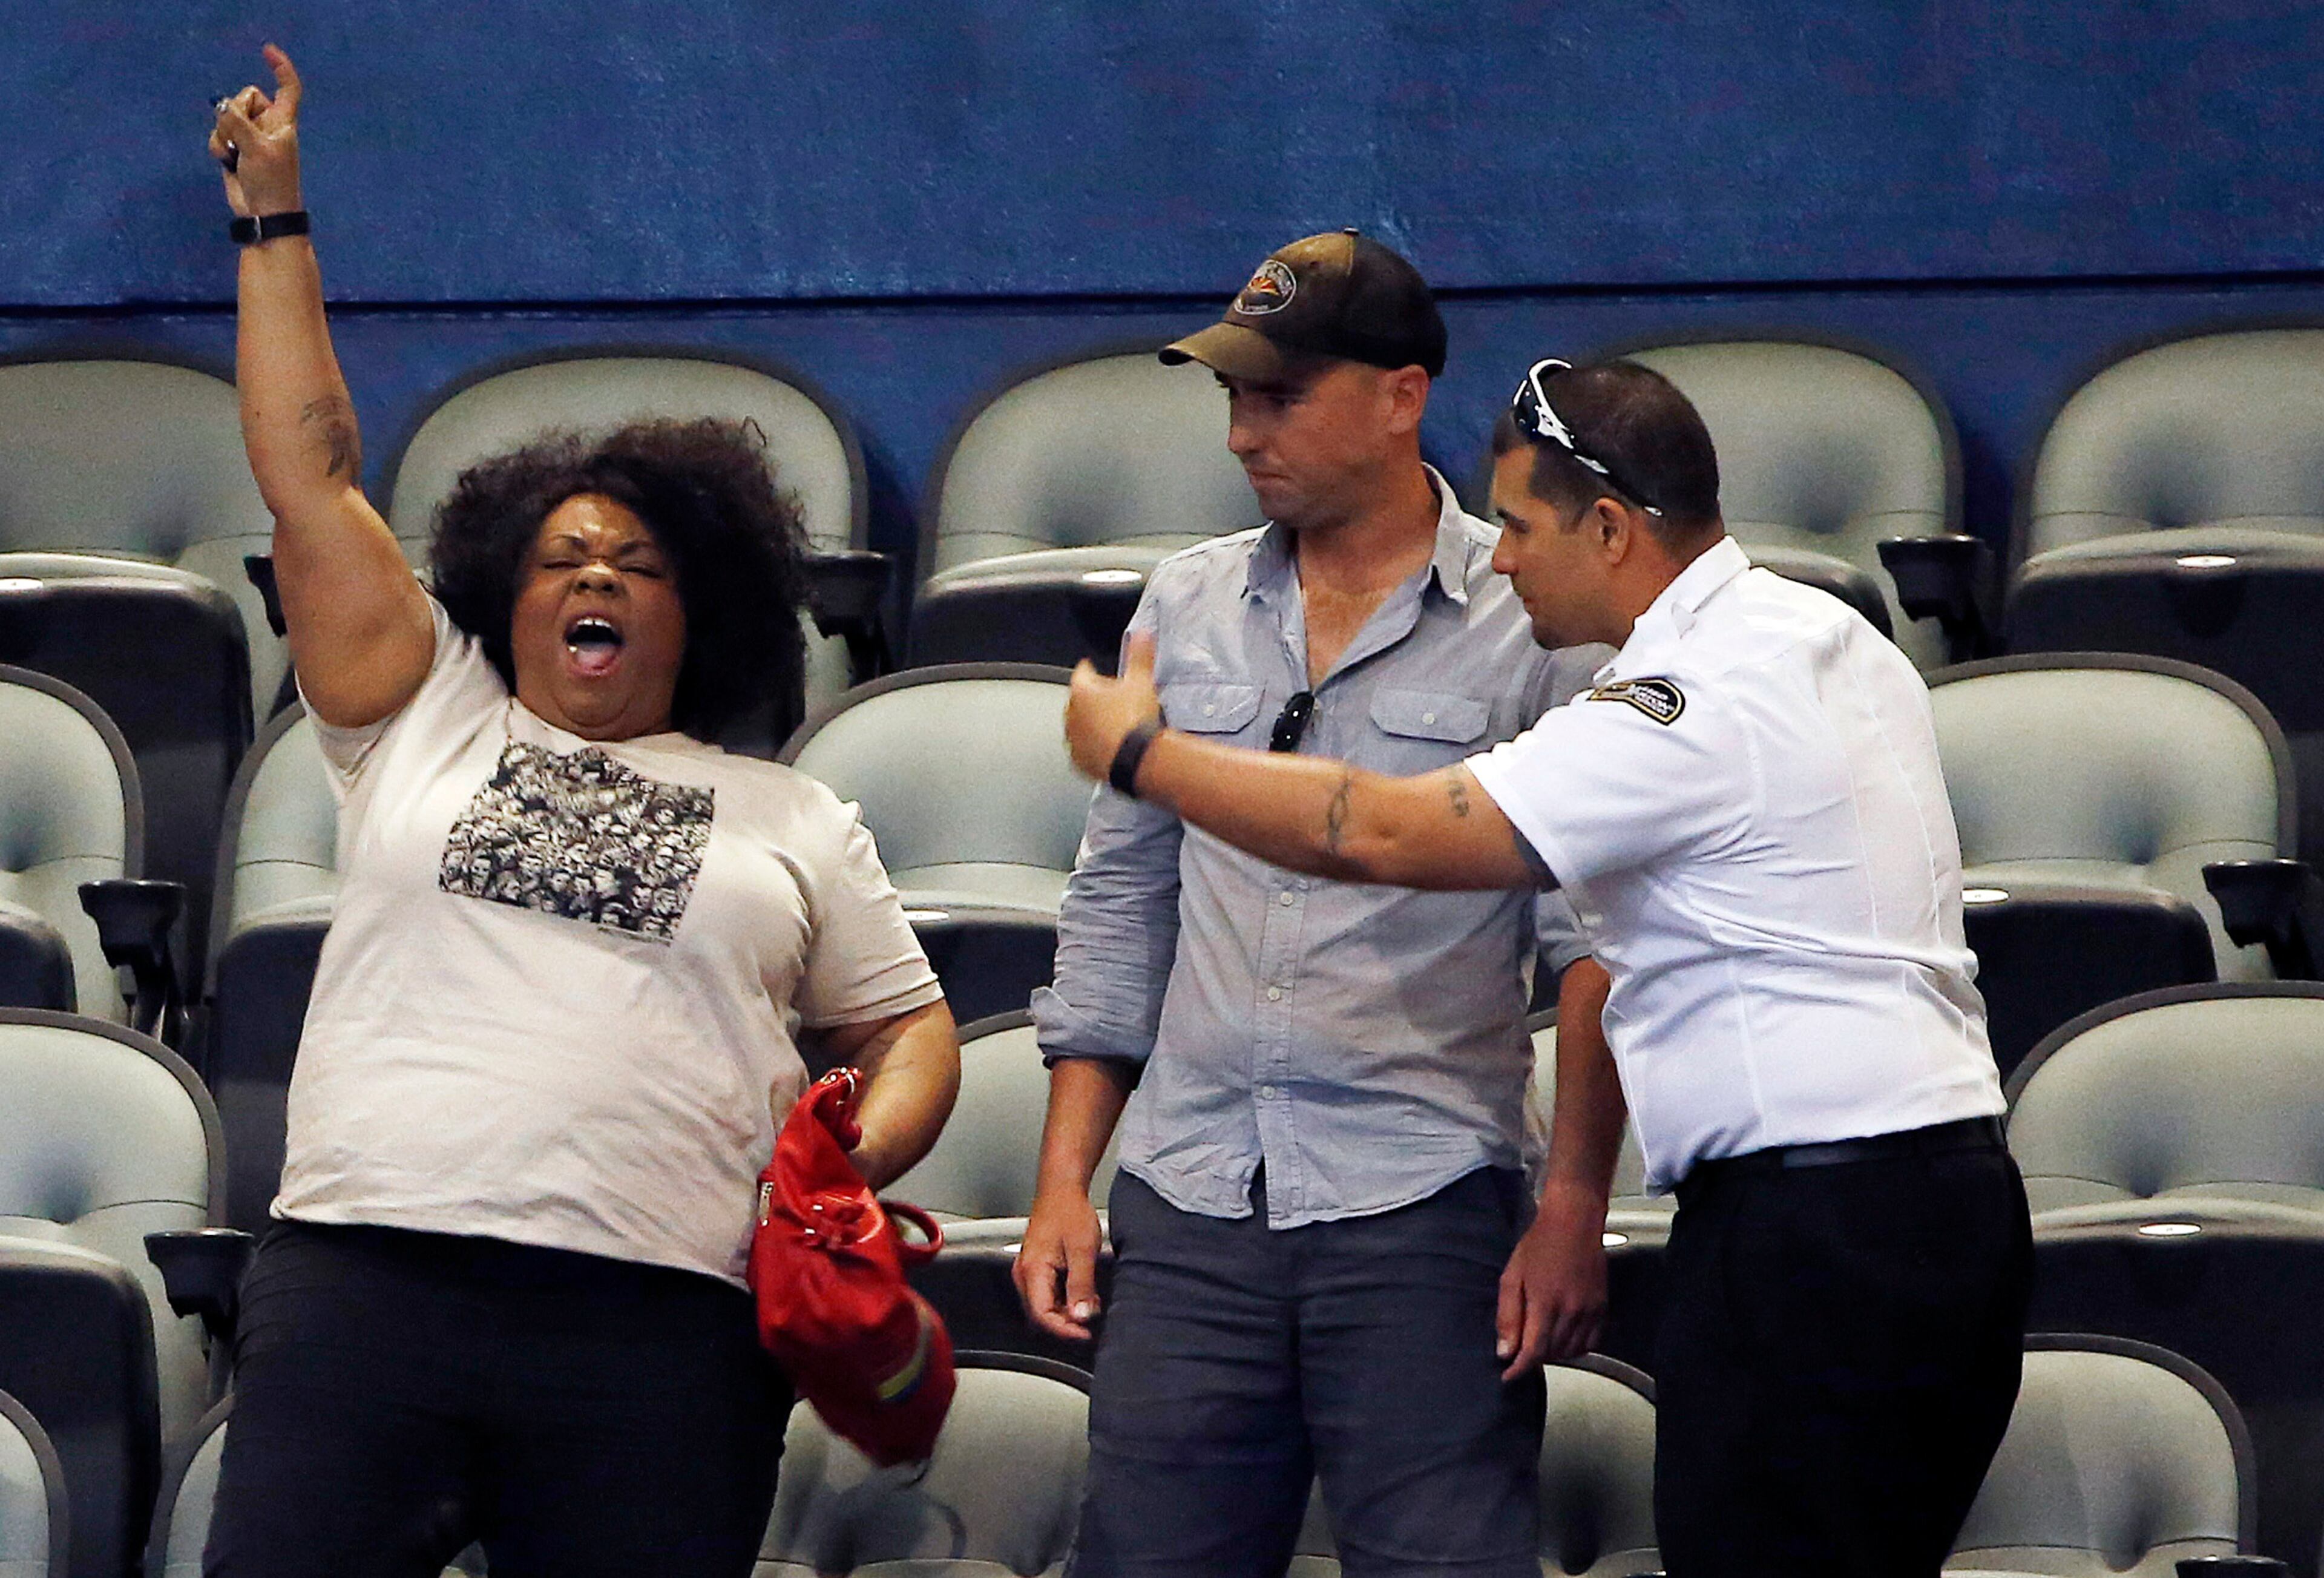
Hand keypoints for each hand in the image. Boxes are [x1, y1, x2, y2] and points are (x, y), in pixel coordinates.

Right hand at [210, 44, 303, 217]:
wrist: (263, 213)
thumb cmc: (271, 182)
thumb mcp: (256, 148)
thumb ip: (237, 122)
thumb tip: (220, 104)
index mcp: (284, 121)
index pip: (288, 88)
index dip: (281, 68)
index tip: (267, 50)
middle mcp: (268, 124)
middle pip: (244, 97)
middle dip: (236, 113)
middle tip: (244, 139)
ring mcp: (250, 136)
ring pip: (226, 115)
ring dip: (225, 133)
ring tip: (236, 155)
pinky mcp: (235, 147)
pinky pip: (218, 132)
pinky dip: (219, 145)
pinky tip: (227, 161)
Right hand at [1013, 1186, 1104, 1341]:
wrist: (1062, 1190)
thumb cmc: (1069, 1212)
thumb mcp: (1082, 1250)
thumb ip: (1081, 1285)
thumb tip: (1081, 1316)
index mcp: (1032, 1270)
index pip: (1042, 1315)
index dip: (1064, 1330)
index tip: (1085, 1334)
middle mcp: (1024, 1274)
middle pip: (1040, 1314)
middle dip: (1065, 1324)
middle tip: (1090, 1324)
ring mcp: (1027, 1272)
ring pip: (1042, 1307)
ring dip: (1065, 1314)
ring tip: (1088, 1307)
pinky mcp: (1035, 1269)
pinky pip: (1045, 1295)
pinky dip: (1062, 1302)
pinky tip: (1080, 1296)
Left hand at [1065, 632, 1161, 781]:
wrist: (1135, 759)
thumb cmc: (1134, 720)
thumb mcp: (1142, 681)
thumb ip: (1140, 655)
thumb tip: (1142, 634)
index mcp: (1082, 691)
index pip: (1082, 672)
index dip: (1091, 669)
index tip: (1093, 669)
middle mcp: (1072, 715)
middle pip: (1079, 700)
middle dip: (1093, 698)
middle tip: (1113, 700)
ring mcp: (1074, 740)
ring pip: (1079, 725)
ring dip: (1091, 723)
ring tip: (1112, 724)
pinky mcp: (1079, 761)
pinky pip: (1083, 749)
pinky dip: (1093, 746)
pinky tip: (1109, 745)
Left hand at [1494, 1185, 1608, 1379]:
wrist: (1573, 1223)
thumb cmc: (1538, 1245)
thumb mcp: (1512, 1276)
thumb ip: (1508, 1316)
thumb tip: (1505, 1351)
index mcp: (1545, 1303)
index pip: (1534, 1351)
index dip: (1520, 1369)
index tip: (1508, 1377)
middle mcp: (1571, 1311)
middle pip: (1553, 1353)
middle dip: (1534, 1359)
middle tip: (1520, 1353)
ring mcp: (1590, 1310)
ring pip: (1572, 1351)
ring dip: (1554, 1355)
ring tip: (1540, 1344)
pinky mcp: (1602, 1307)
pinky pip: (1592, 1342)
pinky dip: (1576, 1348)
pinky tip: (1563, 1339)